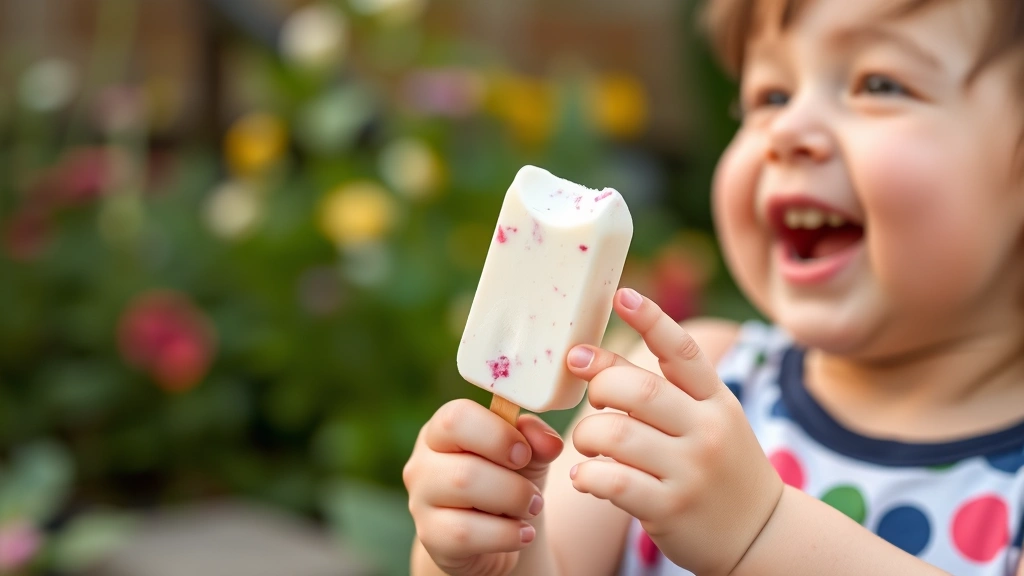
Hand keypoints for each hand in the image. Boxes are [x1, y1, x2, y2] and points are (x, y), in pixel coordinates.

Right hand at [404, 399, 563, 575]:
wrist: (497, 536)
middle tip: (535, 495)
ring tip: (531, 511)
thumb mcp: (527, 456)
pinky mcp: (430, 538)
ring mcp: (421, 502)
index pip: (456, 418)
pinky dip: (505, 535)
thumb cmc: (506, 482)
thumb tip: (549, 442)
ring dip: (512, 504)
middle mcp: (423, 463)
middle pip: (463, 467)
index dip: (497, 434)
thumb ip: (537, 439)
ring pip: (463, 495)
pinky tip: (523, 535)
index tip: (524, 454)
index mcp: (441, 431)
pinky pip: (464, 535)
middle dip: (513, 484)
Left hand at [566, 288, 781, 575]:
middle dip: (601, 384)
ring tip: (587, 444)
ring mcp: (690, 471)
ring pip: (615, 434)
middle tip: (592, 397)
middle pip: (639, 390)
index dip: (650, 319)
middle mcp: (707, 430)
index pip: (682, 351)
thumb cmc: (717, 466)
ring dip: (586, 435)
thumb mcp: (706, 421)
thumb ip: (658, 390)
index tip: (621, 295)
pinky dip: (587, 475)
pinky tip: (585, 477)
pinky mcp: (670, 508)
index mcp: (716, 400)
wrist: (760, 535)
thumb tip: (590, 358)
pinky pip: (612, 481)